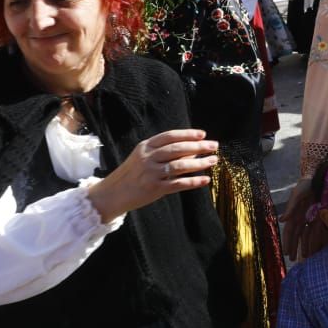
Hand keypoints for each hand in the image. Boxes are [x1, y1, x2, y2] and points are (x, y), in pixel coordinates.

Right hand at [85, 129, 220, 219]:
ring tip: (213, 161)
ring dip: (199, 163)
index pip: (170, 136)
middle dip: (198, 147)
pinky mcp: (154, 188)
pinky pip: (178, 184)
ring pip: (180, 166)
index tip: (203, 135)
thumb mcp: (143, 158)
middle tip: (214, 146)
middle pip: (177, 149)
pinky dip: (193, 182)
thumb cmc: (132, 174)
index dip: (187, 134)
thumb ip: (164, 153)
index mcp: (145, 146)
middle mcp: (148, 158)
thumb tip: (191, 152)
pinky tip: (205, 180)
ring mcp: (151, 173)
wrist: (113, 193)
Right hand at [279, 177, 316, 258]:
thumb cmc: (309, 183)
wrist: (324, 176)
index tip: (287, 252)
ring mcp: (313, 217)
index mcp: (295, 212)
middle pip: (298, 236)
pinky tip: (317, 248)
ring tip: (305, 257)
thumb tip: (282, 220)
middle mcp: (303, 217)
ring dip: (305, 246)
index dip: (288, 241)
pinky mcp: (322, 216)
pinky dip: (317, 239)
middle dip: (295, 247)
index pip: (290, 230)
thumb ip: (291, 205)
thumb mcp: (299, 192)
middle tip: (293, 260)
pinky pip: (319, 230)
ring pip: (307, 235)